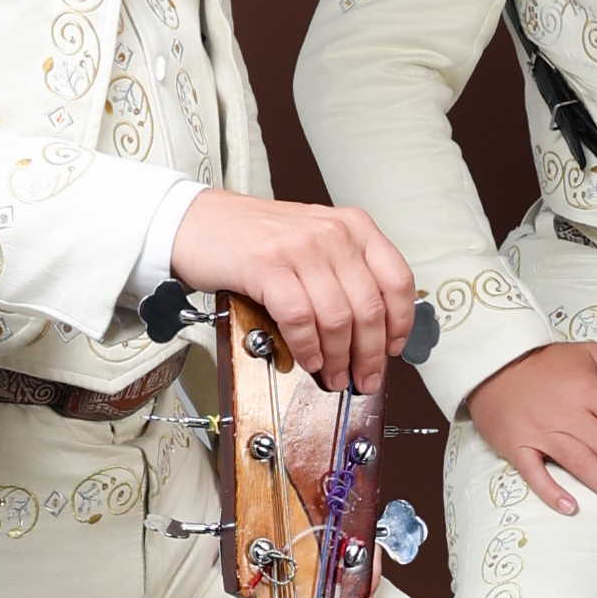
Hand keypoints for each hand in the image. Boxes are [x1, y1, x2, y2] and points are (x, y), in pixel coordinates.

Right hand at [170, 188, 417, 395]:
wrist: (196, 221)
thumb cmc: (253, 236)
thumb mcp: (314, 240)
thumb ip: (344, 272)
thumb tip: (371, 329)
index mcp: (353, 226)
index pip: (397, 280)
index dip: (400, 323)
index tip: (394, 348)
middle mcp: (333, 233)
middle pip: (369, 307)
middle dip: (370, 354)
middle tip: (365, 376)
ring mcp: (301, 248)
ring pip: (338, 318)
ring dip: (338, 358)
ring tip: (333, 375)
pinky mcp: (268, 267)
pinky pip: (300, 319)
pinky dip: (308, 348)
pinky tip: (308, 360)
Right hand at [467, 341, 596, 517]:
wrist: (491, 360)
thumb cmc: (542, 361)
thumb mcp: (591, 355)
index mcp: (589, 391)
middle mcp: (568, 414)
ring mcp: (541, 432)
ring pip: (582, 464)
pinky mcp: (517, 446)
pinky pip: (535, 473)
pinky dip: (551, 491)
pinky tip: (570, 507)